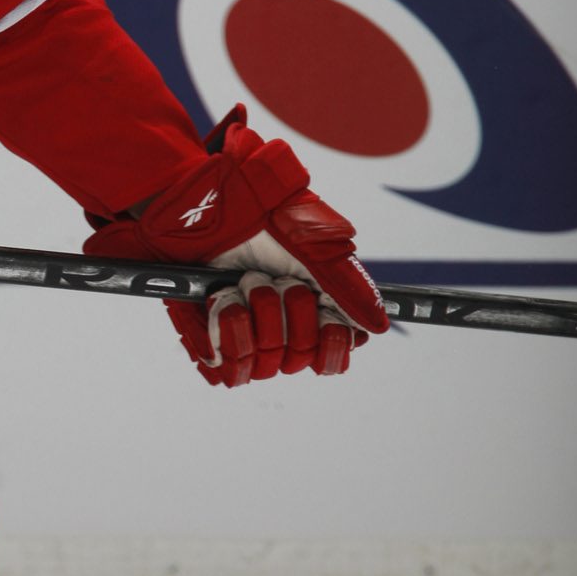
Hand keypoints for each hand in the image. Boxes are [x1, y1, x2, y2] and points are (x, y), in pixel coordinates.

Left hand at [84, 108, 388, 388]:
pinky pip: (228, 369)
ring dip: (257, 316)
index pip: (332, 356)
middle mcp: (279, 329)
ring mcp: (243, 337)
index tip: (326, 316)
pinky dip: (227, 330)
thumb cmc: (255, 217)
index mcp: (311, 309)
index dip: (331, 344)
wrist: (197, 206)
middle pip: (301, 359)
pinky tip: (221, 299)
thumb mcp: (310, 246)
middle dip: (289, 315)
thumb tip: (379, 324)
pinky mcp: (207, 340)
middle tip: (271, 279)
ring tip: (241, 282)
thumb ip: (346, 285)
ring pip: (266, 364)